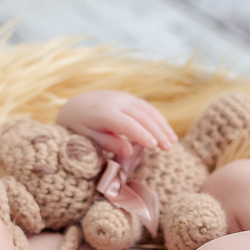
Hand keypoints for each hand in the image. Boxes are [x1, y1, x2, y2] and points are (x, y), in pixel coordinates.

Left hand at [56, 91, 176, 157]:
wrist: (78, 105)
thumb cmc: (81, 127)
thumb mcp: (89, 137)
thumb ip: (109, 143)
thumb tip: (130, 150)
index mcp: (104, 113)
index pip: (126, 123)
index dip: (141, 134)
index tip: (154, 146)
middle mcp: (116, 102)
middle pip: (141, 116)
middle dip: (157, 131)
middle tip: (168, 147)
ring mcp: (125, 98)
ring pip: (148, 111)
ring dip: (162, 126)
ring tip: (172, 142)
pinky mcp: (131, 99)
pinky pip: (148, 108)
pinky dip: (159, 120)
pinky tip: (168, 132)